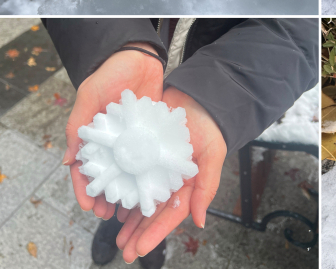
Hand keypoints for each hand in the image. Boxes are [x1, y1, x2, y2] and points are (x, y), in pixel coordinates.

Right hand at [63, 42, 164, 220]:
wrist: (140, 56)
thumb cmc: (110, 73)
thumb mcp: (90, 97)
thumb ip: (79, 127)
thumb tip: (67, 161)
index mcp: (93, 134)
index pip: (85, 167)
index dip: (84, 188)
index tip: (88, 206)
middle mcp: (112, 139)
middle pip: (108, 174)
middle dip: (107, 195)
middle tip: (109, 215)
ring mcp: (133, 137)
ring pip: (129, 170)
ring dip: (127, 188)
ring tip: (130, 208)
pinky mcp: (151, 132)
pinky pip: (149, 156)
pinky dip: (148, 172)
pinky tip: (152, 186)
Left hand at [115, 87, 226, 263]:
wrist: (196, 96)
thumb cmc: (209, 125)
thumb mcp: (213, 154)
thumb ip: (207, 187)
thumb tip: (199, 222)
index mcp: (188, 183)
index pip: (171, 214)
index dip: (156, 232)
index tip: (139, 249)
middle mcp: (171, 180)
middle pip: (153, 212)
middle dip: (139, 232)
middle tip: (123, 249)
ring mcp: (156, 168)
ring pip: (140, 198)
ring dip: (129, 218)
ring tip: (116, 234)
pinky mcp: (142, 154)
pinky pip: (130, 176)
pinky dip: (123, 191)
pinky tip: (113, 203)